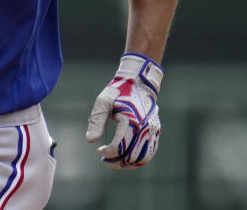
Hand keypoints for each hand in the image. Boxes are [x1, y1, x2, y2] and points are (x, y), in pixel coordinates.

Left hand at [85, 52, 162, 168]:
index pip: (119, 147)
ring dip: (129, 164)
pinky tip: (127, 157)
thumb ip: (97, 121)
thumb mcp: (103, 102)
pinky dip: (139, 159)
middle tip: (105, 160)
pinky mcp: (156, 131)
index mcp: (131, 121)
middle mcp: (144, 128)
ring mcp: (152, 131)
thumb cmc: (118, 91)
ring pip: (144, 158)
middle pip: (132, 157)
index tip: (99, 149)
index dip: (108, 153)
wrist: (139, 82)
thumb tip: (90, 140)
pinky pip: (151, 152)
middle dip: (117, 162)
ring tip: (116, 161)